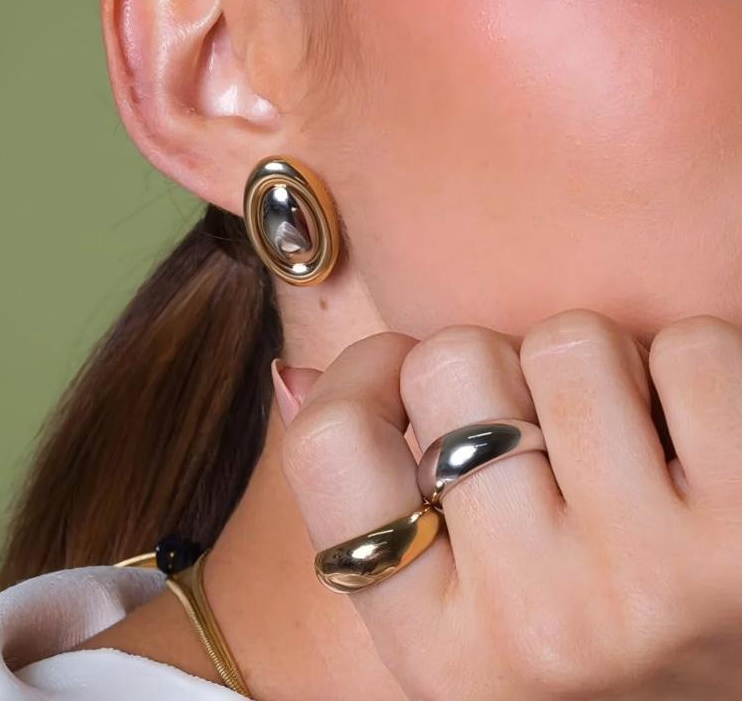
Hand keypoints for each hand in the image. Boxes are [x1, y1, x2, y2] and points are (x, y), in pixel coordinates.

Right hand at [275, 310, 741, 700]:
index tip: (404, 377)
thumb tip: (292, 375)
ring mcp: (651, 582)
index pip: (330, 442)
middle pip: (453, 362)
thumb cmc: (596, 652)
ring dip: (601, 370)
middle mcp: (534, 626)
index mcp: (434, 647)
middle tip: (547, 446)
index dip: (364, 375)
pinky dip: (695, 376)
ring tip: (631, 452)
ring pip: (570, 341)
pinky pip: (688, 350)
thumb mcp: (460, 617)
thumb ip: (366, 499)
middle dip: (499, 377)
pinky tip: (704, 457)